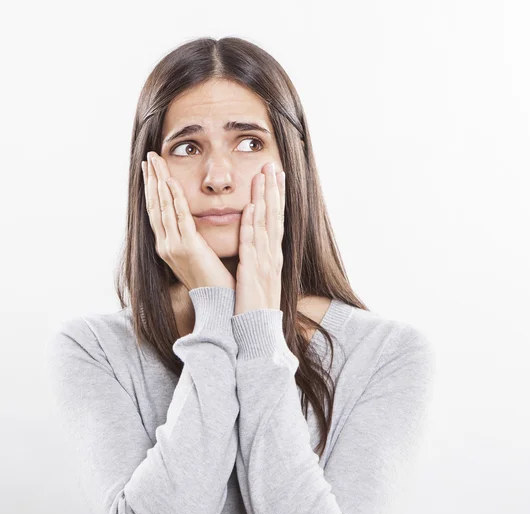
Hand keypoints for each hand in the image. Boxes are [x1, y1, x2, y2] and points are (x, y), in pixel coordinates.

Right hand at [143, 152, 235, 291]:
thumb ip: (191, 239)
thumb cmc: (212, 282)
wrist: (218, 304)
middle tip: (149, 157)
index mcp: (167, 247)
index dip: (152, 189)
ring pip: (163, 208)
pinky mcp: (188, 248)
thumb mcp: (197, 256)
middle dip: (151, 180)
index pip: (156, 212)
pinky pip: (179, 218)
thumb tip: (191, 225)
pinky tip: (171, 182)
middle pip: (154, 206)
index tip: (150, 170)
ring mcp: (174, 247)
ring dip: (159, 182)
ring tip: (155, 162)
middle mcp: (165, 246)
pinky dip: (174, 199)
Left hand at [234, 162, 285, 315]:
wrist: (259, 333)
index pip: (276, 221)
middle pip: (275, 217)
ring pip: (266, 224)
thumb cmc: (256, 308)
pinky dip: (253, 225)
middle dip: (274, 189)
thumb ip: (258, 261)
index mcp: (273, 257)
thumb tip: (255, 248)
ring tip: (265, 175)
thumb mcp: (258, 280)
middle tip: (273, 164)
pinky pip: (253, 244)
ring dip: (266, 198)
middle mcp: (273, 256)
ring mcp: (265, 263)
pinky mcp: (253, 272)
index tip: (275, 176)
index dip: (276, 198)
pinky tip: (253, 207)